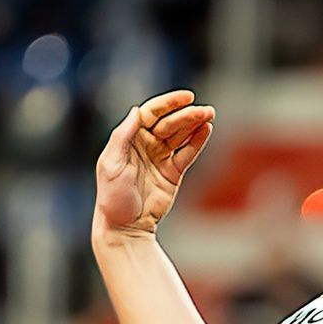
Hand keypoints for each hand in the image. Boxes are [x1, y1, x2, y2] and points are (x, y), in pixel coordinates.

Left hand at [92, 89, 215, 240]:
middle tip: (206, 111)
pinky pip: (187, 153)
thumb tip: (136, 111)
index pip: (151, 113)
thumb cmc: (113, 196)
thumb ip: (123, 136)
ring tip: (210, 115)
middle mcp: (146, 144)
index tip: (187, 97)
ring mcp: (161, 158)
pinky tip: (207, 130)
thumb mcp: (111, 163)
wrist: (125, 226)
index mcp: (129, 138)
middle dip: (187, 115)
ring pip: (181, 135)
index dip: (169, 103)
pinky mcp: (173, 172)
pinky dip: (197, 142)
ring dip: (195, 124)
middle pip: (170, 123)